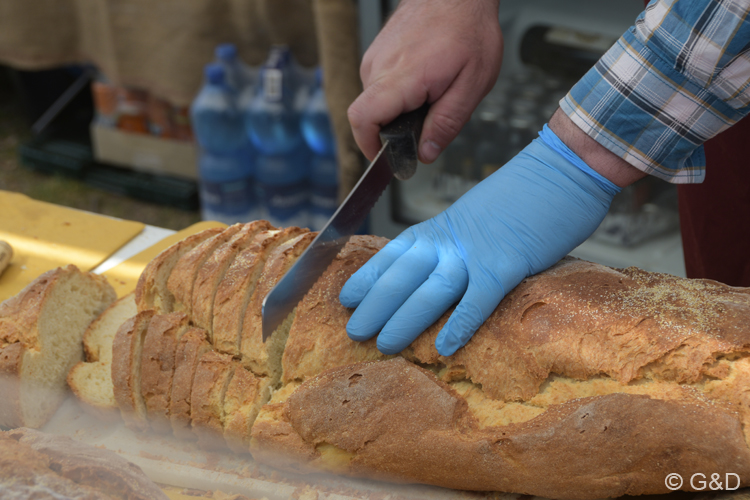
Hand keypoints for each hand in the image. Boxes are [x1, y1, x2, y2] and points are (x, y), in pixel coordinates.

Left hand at [339, 126, 620, 355]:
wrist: (562, 168)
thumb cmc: (522, 197)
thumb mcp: (474, 216)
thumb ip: (453, 242)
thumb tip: (436, 271)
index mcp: (440, 227)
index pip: (393, 254)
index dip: (367, 277)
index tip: (346, 298)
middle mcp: (450, 239)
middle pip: (402, 275)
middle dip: (374, 305)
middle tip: (354, 333)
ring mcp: (477, 251)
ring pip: (431, 289)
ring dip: (405, 318)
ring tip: (385, 344)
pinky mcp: (509, 262)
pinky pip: (479, 298)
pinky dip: (461, 322)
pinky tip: (445, 346)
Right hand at [348, 0, 501, 163]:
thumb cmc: (468, 28)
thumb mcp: (472, 84)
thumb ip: (447, 123)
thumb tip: (426, 153)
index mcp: (401, 77)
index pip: (362, 119)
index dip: (369, 146)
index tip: (385, 158)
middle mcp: (379, 67)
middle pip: (371, 116)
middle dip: (396, 130)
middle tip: (429, 120)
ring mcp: (375, 58)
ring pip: (377, 102)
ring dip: (400, 110)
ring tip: (432, 93)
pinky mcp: (377, 53)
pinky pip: (381, 86)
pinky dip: (400, 94)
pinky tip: (425, 81)